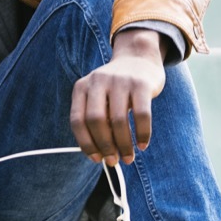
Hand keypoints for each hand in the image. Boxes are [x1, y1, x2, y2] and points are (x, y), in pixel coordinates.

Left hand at [69, 28, 166, 165]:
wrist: (138, 59)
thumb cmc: (116, 88)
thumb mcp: (98, 97)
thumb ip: (96, 120)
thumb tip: (101, 155)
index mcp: (82, 87)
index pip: (77, 120)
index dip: (85, 143)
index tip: (96, 159)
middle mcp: (98, 81)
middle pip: (96, 121)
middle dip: (105, 146)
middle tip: (114, 161)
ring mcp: (120, 81)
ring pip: (118, 120)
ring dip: (124, 145)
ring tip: (128, 157)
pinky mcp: (141, 84)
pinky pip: (142, 115)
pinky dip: (142, 134)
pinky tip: (143, 145)